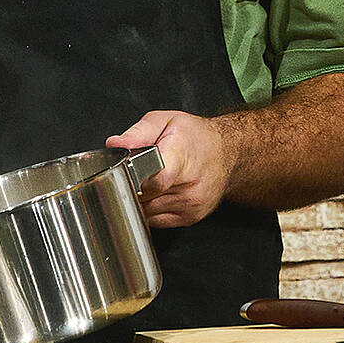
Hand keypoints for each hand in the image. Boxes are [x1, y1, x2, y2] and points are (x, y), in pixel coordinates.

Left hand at [110, 110, 237, 228]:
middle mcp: (189, 185)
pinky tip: (160, 193)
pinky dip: (152, 209)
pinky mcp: (191, 217)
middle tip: (137, 173)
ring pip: (147, 212)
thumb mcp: (165, 121)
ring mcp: (191, 204)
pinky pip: (157, 221)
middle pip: (144, 197)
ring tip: (151, 181)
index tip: (125, 173)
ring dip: (142, 200)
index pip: (153, 180)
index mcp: (180, 157)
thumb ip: (138, 133)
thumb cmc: (196, 136)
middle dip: (132, 187)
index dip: (133, 179)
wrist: (228, 152)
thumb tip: (115, 144)